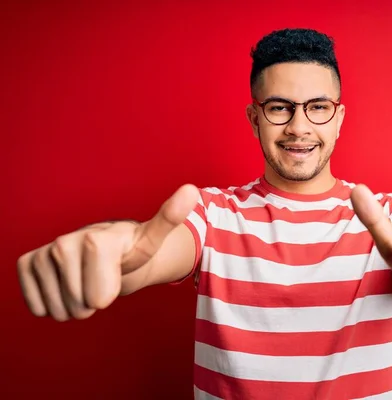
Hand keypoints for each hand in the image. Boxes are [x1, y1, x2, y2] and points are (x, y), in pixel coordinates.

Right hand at [17, 184, 198, 321]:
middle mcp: (66, 241)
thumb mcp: (152, 240)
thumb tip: (192, 190)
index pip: (98, 295)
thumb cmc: (130, 250)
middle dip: (93, 303)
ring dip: (75, 305)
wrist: (106, 252)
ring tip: (86, 281)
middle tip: (102, 280)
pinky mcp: (27, 264)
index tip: (117, 274)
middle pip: (79, 306)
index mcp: (98, 238)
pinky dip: (52, 305)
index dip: (107, 294)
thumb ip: (170, 219)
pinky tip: (66, 284)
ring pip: (59, 310)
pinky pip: (37, 306)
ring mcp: (44, 252)